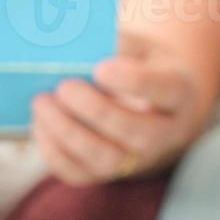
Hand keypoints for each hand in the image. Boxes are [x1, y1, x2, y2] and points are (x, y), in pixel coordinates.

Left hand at [30, 39, 199, 185]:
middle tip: (65, 87)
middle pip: (138, 134)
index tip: (101, 68)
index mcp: (180, 93)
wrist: (145, 101)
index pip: (167, 91)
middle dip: (97, 112)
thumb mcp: (138, 46)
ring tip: (42, 103)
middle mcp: (166, 134)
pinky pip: (79, 173)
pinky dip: (54, 152)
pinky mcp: (107, 174)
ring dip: (69, 134)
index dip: (135, 82)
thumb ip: (116, 44)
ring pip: (108, 160)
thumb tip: (75, 47)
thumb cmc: (138, 64)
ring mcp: (138, 159)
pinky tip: (40, 124)